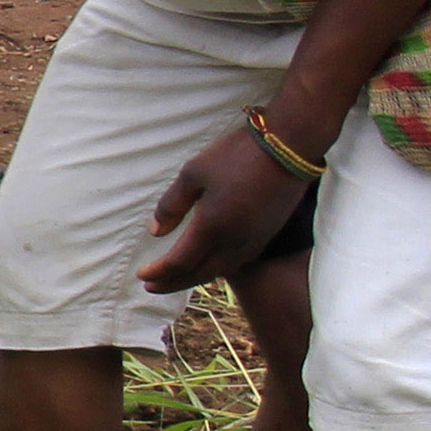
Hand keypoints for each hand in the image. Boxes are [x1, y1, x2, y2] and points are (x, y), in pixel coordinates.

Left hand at [142, 122, 312, 293]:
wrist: (289, 145)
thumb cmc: (236, 154)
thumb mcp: (193, 173)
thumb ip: (171, 205)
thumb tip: (156, 232)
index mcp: (212, 227)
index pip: (180, 262)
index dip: (159, 272)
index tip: (141, 275)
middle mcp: (235, 241)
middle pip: (199, 273)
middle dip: (173, 282)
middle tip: (151, 285)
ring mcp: (255, 239)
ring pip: (220, 270)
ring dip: (195, 278)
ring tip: (175, 278)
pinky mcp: (268, 233)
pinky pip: (238, 261)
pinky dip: (217, 268)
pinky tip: (208, 263)